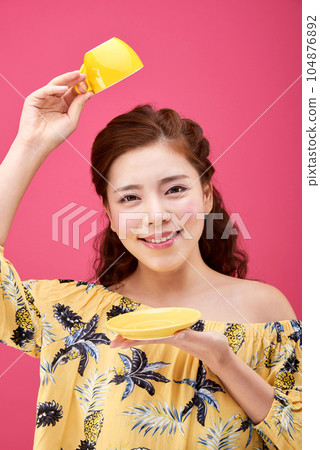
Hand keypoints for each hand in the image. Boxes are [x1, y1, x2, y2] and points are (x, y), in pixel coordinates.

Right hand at [16, 70, 93, 154]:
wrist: (39, 143)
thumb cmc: (56, 134)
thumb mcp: (72, 120)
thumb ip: (79, 105)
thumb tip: (89, 93)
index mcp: (64, 105)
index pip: (74, 93)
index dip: (82, 87)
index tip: (90, 84)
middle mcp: (54, 100)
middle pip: (66, 86)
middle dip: (75, 79)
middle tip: (84, 75)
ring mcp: (44, 98)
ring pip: (56, 84)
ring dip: (66, 79)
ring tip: (76, 75)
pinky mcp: (34, 98)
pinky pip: (46, 90)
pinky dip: (55, 88)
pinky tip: (64, 88)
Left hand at [110, 328, 231, 372]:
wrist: (221, 355)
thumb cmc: (214, 347)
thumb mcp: (205, 340)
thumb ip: (192, 336)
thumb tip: (177, 334)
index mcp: (173, 338)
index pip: (149, 337)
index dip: (134, 338)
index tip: (119, 341)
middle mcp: (171, 338)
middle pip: (146, 338)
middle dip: (129, 339)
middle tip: (112, 343)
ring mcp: (174, 338)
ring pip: (150, 336)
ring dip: (136, 337)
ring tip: (121, 339)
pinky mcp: (179, 337)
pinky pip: (159, 334)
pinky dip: (148, 333)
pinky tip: (143, 333)